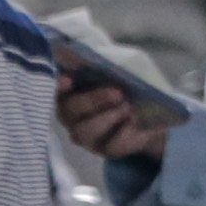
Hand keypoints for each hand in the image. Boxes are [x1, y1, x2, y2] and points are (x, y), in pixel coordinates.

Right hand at [56, 77, 172, 162]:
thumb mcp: (114, 71)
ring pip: (84, 132)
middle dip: (93, 100)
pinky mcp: (105, 150)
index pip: (53, 89)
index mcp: (67, 92)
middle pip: (70, 110)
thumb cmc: (124, 85)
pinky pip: (111, 145)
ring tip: (128, 107)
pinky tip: (134, 121)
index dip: (57, 86)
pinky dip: (124, 133)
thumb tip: (85, 56)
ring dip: (107, 118)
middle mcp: (70, 116)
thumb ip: (99, 66)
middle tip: (118, 93)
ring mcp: (85, 135)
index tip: (67, 80)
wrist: (152, 111)